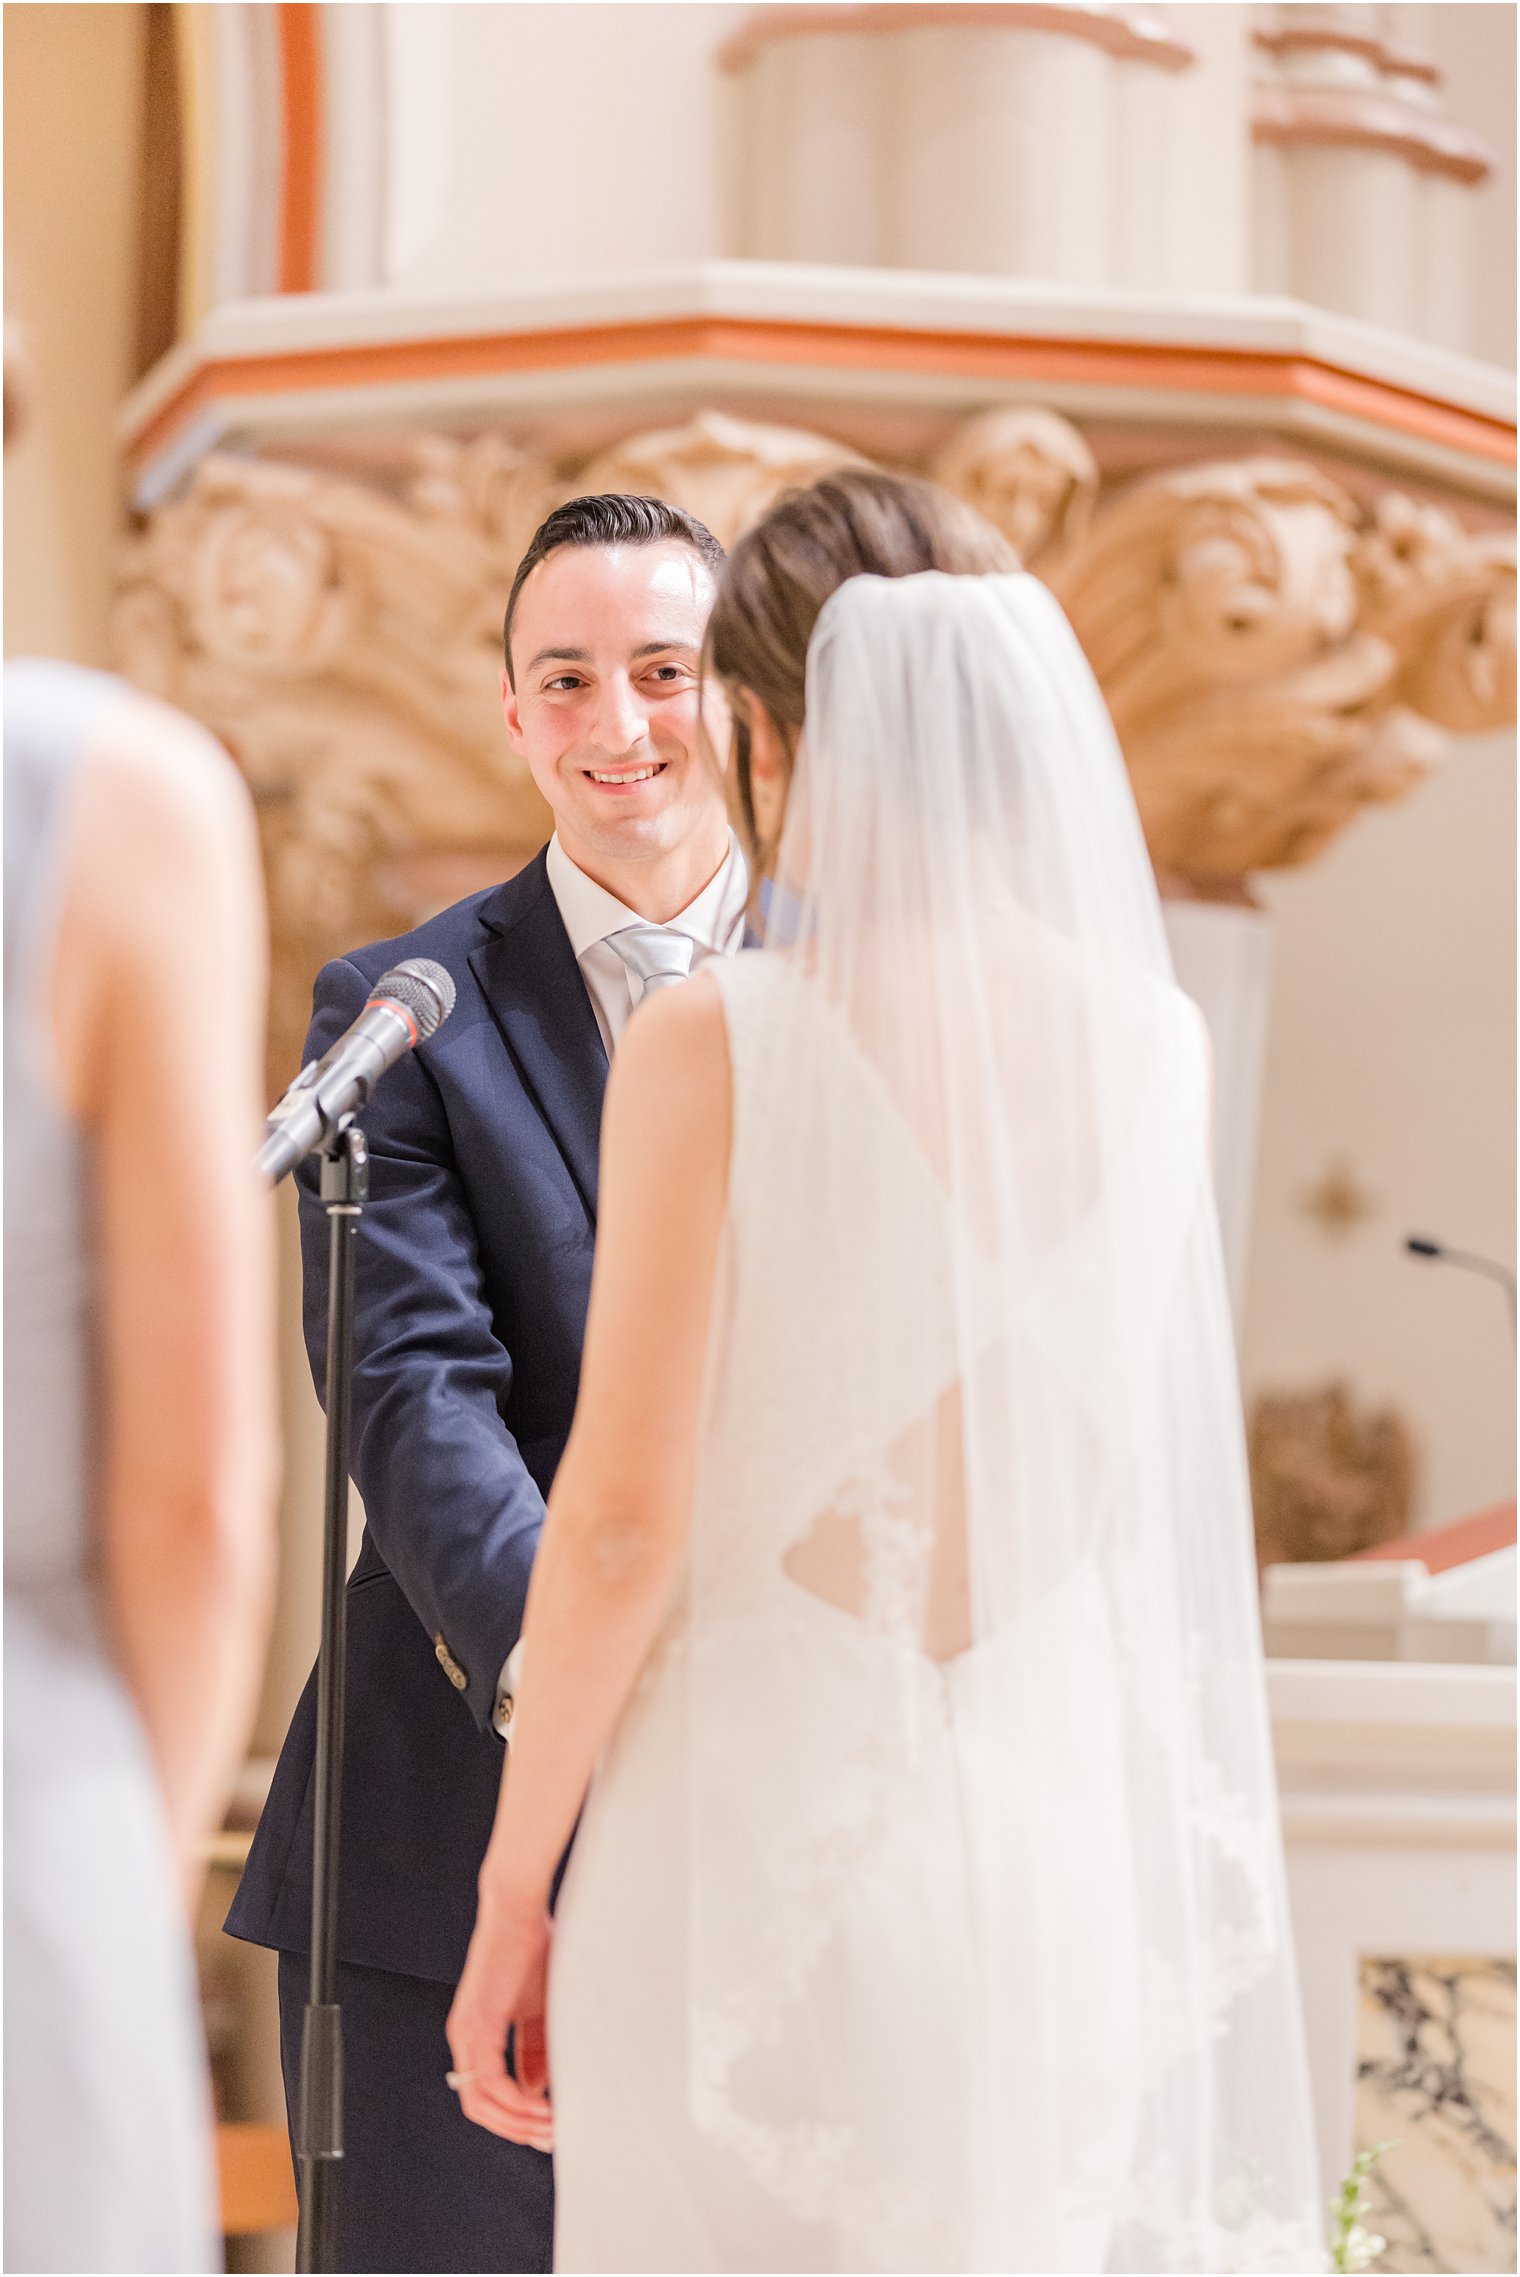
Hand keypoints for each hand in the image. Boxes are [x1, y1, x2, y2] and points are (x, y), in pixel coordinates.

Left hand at [446, 1884, 553, 2150]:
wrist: (517, 1908)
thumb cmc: (530, 1949)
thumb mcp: (538, 2010)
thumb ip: (533, 2051)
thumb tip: (534, 2090)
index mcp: (476, 2035)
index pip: (487, 2096)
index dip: (514, 2120)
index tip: (546, 2128)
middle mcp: (465, 2039)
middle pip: (480, 2109)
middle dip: (516, 2130)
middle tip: (549, 2137)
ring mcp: (466, 2033)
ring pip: (480, 2102)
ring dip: (517, 2121)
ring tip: (550, 2125)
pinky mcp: (476, 2024)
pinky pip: (490, 2081)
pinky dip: (515, 2100)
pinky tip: (539, 2103)